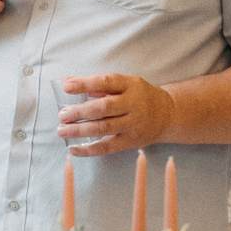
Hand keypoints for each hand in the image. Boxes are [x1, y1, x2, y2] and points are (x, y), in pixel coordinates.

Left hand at [58, 73, 175, 157]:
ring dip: (80, 130)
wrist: (168, 114)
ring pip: (104, 128)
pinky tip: (73, 148)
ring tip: (62, 130)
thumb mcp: (124, 84)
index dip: (85, 84)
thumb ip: (97, 84)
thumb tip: (67, 81)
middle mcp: (133, 104)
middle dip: (79, 112)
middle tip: (62, 115)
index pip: (106, 82)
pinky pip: (108, 147)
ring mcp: (133, 124)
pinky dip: (89, 149)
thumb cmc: (138, 96)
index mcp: (130, 85)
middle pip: (103, 108)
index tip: (66, 86)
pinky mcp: (131, 141)